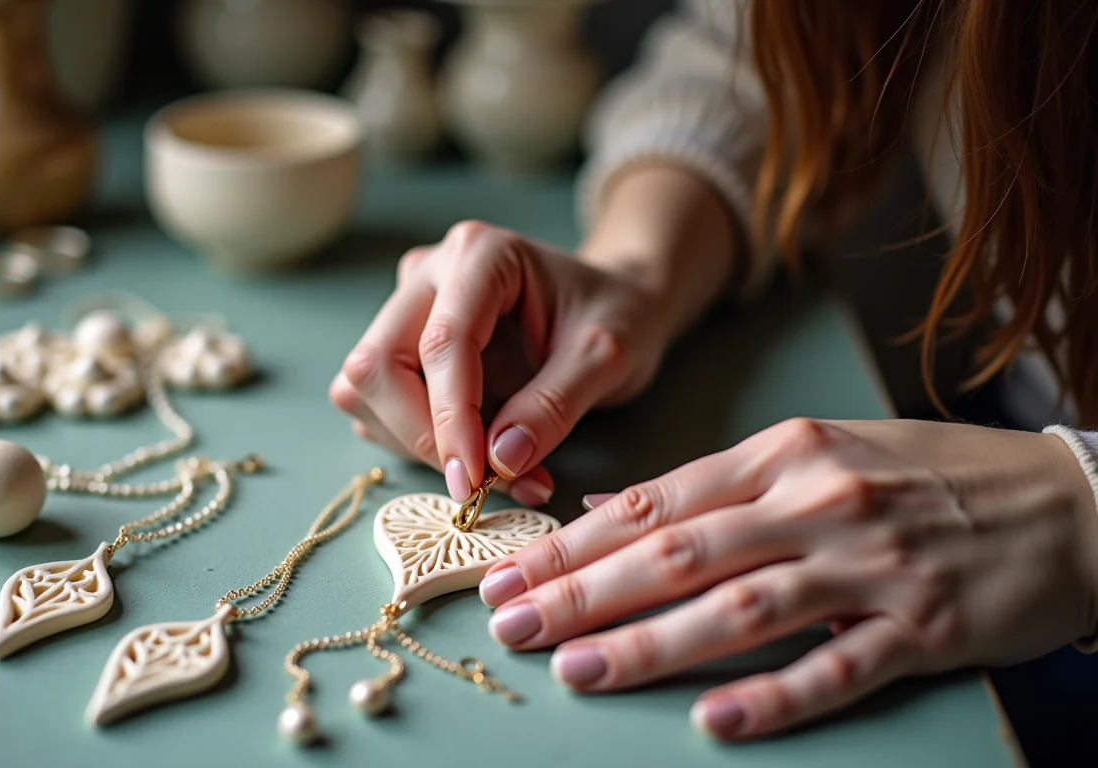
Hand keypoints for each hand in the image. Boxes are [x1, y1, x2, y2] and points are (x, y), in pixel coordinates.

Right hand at [330, 220, 679, 504]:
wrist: (614, 306)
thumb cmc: (616, 317)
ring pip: (366, 390)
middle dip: (419, 434)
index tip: (473, 481)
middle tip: (478, 485)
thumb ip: (555, 406)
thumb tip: (499, 461)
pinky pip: (379, 406)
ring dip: (416, 444)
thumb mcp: (606, 358)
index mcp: (481, 255)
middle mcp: (429, 274)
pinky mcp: (401, 346)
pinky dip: (418, 444)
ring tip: (494, 473)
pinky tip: (476, 454)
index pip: (441, 343)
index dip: (449, 419)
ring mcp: (408, 308)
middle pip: (378, 364)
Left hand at [478, 418, 1097, 738]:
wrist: (1065, 502)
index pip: (654, 503)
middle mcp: (818, 503)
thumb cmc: (927, 476)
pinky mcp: (925, 629)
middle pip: (677, 554)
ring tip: (579, 669)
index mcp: (785, 454)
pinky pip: (836, 668)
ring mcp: (872, 567)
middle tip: (512, 624)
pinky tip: (713, 719)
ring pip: (741, 609)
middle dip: (583, 592)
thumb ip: (719, 486)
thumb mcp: (819, 454)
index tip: (510, 571)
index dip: (573, 542)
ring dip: (652, 642)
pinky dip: (773, 696)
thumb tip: (612, 513)